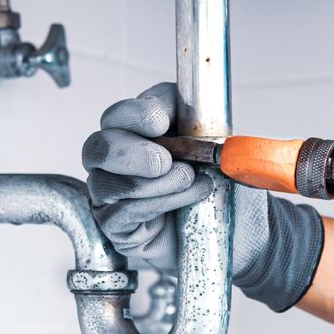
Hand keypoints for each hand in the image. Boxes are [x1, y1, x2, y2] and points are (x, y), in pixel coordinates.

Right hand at [81, 82, 325, 311]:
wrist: (235, 226)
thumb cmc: (216, 182)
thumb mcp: (213, 142)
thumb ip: (197, 120)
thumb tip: (192, 107)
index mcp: (133, 130)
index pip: (117, 115)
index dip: (134, 115)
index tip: (162, 122)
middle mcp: (112, 161)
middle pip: (97, 147)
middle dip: (134, 153)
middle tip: (166, 161)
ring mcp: (108, 194)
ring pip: (110, 183)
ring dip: (158, 183)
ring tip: (192, 182)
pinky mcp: (114, 226)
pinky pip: (123, 212)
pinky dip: (159, 204)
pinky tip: (185, 201)